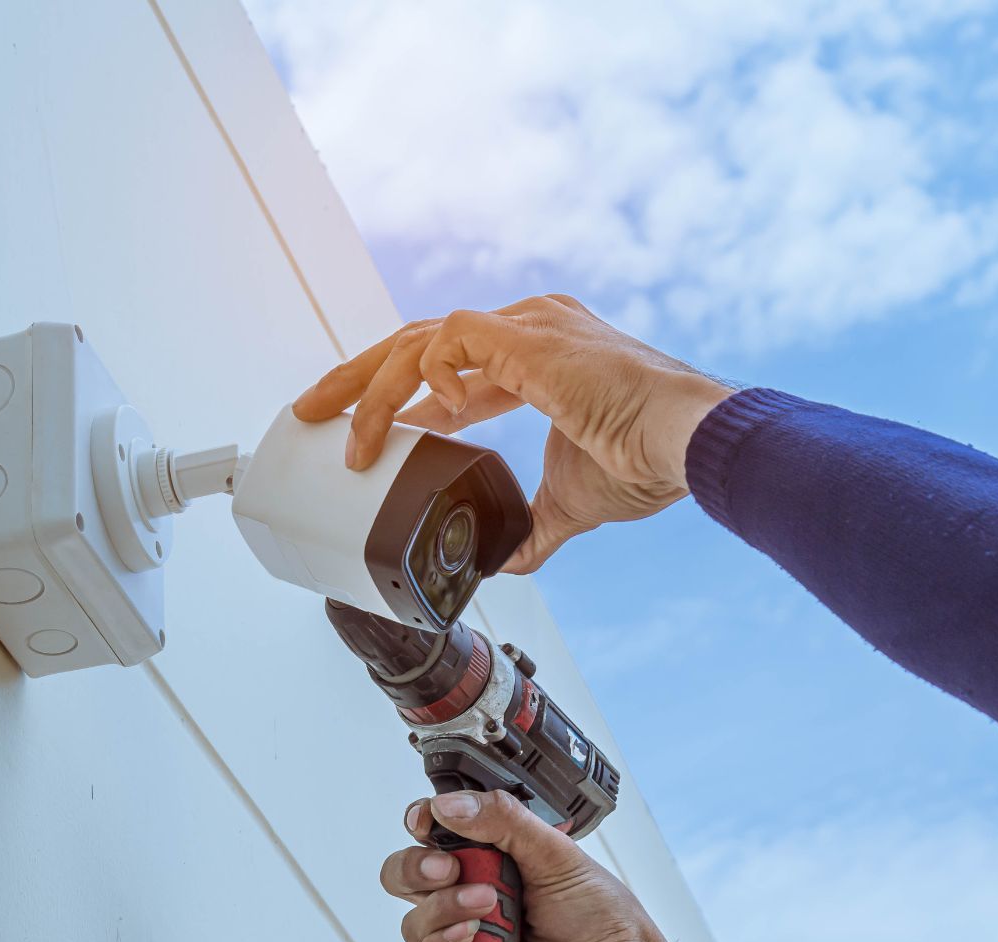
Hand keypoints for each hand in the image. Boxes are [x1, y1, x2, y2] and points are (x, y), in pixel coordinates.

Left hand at [293, 296, 733, 571]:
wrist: (686, 446)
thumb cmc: (647, 462)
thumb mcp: (572, 502)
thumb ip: (532, 526)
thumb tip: (507, 560)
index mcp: (538, 355)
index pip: (451, 361)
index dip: (405, 397)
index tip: (369, 434)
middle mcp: (528, 328)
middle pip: (419, 342)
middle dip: (360, 379)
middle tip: (310, 412)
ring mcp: (526, 325)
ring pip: (419, 339)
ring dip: (370, 386)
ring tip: (340, 431)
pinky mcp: (525, 335)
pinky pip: (444, 341)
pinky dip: (419, 380)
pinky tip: (415, 423)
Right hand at [382, 790, 713, 941]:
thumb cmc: (599, 916)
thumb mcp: (554, 852)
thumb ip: (501, 819)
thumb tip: (448, 803)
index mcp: (488, 856)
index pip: (430, 833)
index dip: (419, 825)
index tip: (424, 822)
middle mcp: (468, 893)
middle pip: (404, 876)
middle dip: (418, 868)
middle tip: (449, 868)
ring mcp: (464, 936)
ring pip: (414, 921)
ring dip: (444, 909)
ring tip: (487, 907)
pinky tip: (474, 938)